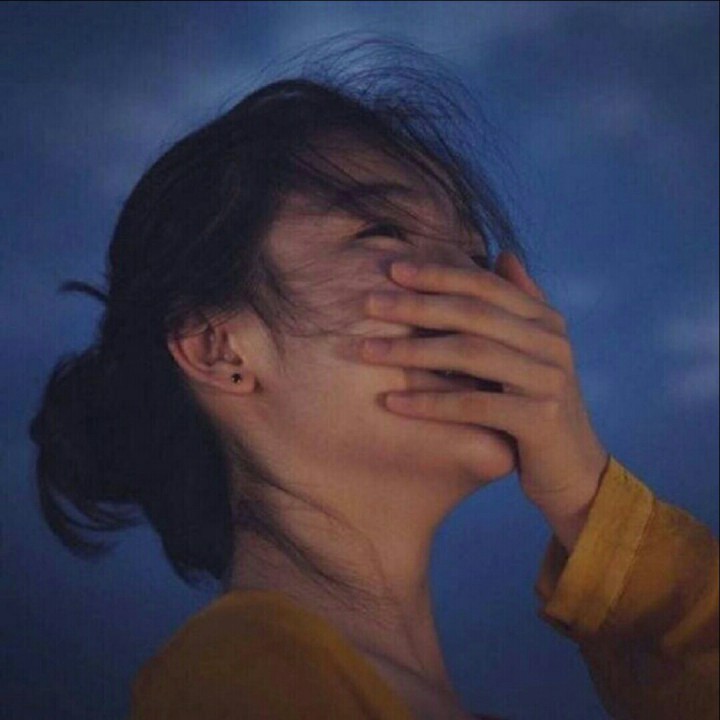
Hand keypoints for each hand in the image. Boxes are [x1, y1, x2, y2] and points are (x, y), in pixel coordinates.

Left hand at [360, 251, 608, 549]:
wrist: (574, 470)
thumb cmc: (537, 406)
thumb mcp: (532, 353)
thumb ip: (519, 306)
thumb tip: (504, 255)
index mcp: (546, 321)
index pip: (486, 285)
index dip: (439, 274)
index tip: (393, 270)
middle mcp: (552, 343)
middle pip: (473, 314)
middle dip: (417, 306)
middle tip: (369, 304)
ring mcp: (549, 380)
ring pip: (471, 354)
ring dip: (414, 350)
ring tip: (368, 350)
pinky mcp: (541, 420)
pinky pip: (473, 406)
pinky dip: (430, 402)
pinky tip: (392, 402)